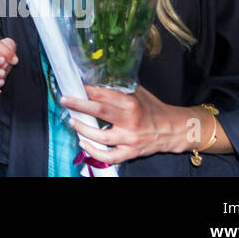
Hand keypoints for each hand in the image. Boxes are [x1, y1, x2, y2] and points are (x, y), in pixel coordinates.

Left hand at [61, 84, 187, 163]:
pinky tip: (84, 144)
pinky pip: (110, 156)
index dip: (87, 90)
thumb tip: (98, 81)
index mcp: (131, 103)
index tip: (75, 85)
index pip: (104, 95)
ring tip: (72, 121)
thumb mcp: (139, 93)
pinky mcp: (131, 152)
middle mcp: (130, 122)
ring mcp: (130, 139)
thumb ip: (120, 88)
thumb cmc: (154, 109)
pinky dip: (94, 152)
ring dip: (83, 129)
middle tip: (65, 100)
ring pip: (101, 137)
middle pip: (99, 112)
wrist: (173, 130)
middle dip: (79, 105)